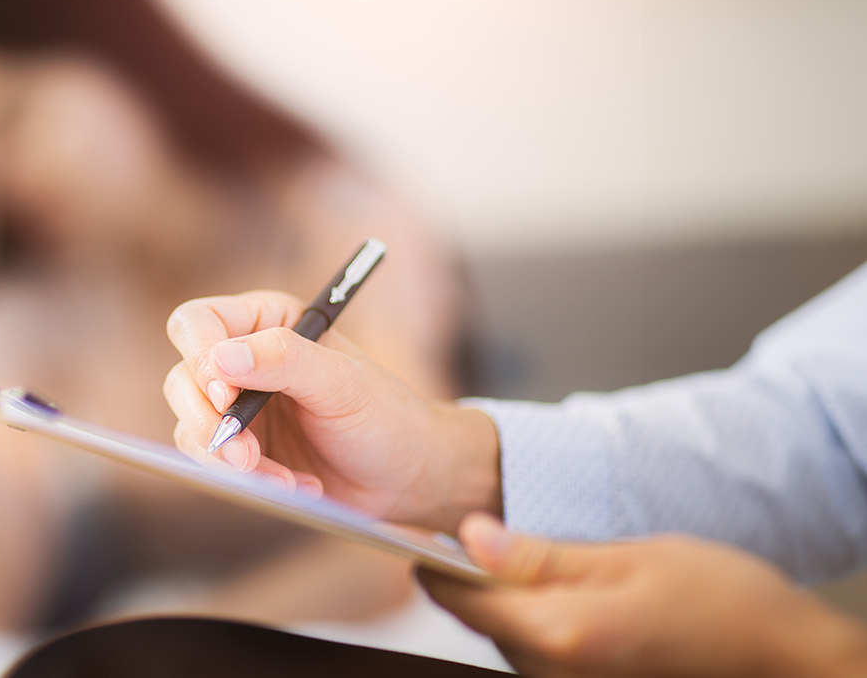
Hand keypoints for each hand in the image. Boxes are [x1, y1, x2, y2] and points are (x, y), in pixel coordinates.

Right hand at [163, 291, 498, 530]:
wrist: (406, 476)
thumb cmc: (385, 416)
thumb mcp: (342, 382)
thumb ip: (284, 360)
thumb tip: (220, 358)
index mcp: (266, 321)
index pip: (197, 323)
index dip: (199, 357)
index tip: (226, 395)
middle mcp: (243, 359)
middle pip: (182, 377)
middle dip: (208, 420)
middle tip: (243, 455)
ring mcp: (237, 406)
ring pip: (190, 425)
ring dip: (230, 459)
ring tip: (284, 481)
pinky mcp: (238, 447)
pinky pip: (213, 462)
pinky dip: (250, 480)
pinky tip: (295, 484)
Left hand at [422, 514, 866, 677]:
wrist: (782, 656)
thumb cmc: (720, 599)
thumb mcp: (626, 557)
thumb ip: (541, 554)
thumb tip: (471, 538)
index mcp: (559, 634)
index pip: (463, 601)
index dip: (433, 564)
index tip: (415, 534)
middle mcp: (553, 673)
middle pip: (481, 622)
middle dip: (473, 580)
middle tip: (473, 533)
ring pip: (508, 639)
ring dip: (507, 602)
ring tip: (523, 559)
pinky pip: (539, 654)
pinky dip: (536, 623)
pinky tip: (562, 595)